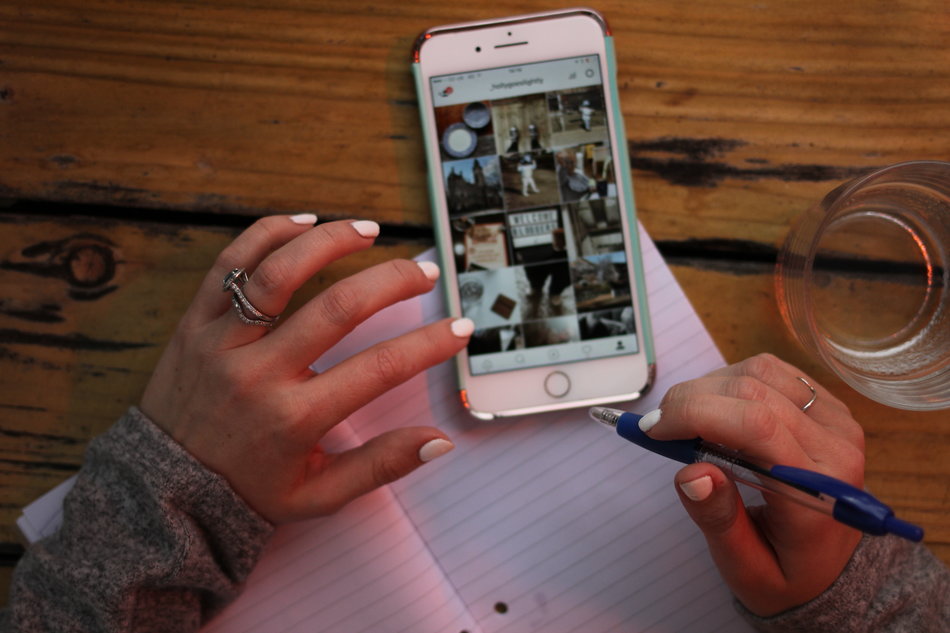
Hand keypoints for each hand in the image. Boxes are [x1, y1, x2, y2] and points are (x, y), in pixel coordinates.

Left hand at [140, 215, 472, 523]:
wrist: (164, 487)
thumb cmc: (247, 488)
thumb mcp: (317, 495)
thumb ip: (380, 466)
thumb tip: (440, 440)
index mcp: (293, 418)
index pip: (378, 369)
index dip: (428, 344)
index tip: (459, 328)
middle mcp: (258, 374)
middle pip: (337, 307)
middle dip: (392, 281)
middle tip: (426, 272)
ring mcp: (221, 343)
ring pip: (279, 273)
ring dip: (330, 242)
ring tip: (370, 230)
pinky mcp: (195, 323)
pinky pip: (229, 264)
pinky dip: (267, 234)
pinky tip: (305, 221)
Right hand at [645, 354, 863, 615]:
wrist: (831, 564)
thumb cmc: (785, 571)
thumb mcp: (747, 568)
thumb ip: (719, 521)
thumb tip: (690, 475)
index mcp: (820, 491)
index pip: (757, 426)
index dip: (696, 414)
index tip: (653, 431)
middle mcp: (837, 445)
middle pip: (754, 391)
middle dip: (691, 400)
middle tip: (658, 429)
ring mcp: (837, 419)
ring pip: (760, 371)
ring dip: (710, 387)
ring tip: (688, 422)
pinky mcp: (827, 404)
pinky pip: (772, 371)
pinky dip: (731, 381)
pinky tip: (718, 412)